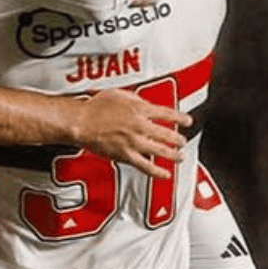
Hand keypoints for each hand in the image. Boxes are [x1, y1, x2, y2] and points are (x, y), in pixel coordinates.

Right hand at [72, 88, 190, 178]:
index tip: (187, 121)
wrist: (79, 122)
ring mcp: (134, 142)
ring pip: (161, 151)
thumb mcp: (117, 94)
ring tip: (180, 157)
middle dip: (178, 139)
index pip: (167, 114)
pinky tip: (165, 174)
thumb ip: (135, 99)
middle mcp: (140, 126)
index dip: (180, 118)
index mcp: (139, 109)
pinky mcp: (126, 155)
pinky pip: (146, 166)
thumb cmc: (94, 108)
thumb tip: (145, 103)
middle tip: (182, 141)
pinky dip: (158, 172)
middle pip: (168, 134)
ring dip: (174, 155)